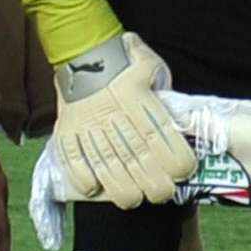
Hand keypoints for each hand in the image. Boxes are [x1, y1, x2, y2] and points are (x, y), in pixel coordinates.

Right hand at [50, 33, 198, 208]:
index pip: (158, 132)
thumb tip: (181, 109)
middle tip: (163, 194)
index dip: (174, 156)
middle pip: (133, 154)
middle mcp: (112, 112)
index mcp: (135, 97)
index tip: (184, 171)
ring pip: (104, 162)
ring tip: (134, 200)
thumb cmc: (121, 61)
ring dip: (120, 186)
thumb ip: (164, 86)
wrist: (80, 50)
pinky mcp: (66, 129)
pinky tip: (93, 189)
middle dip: (151, 181)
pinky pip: (71, 156)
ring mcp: (86, 122)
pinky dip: (81, 175)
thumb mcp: (149, 65)